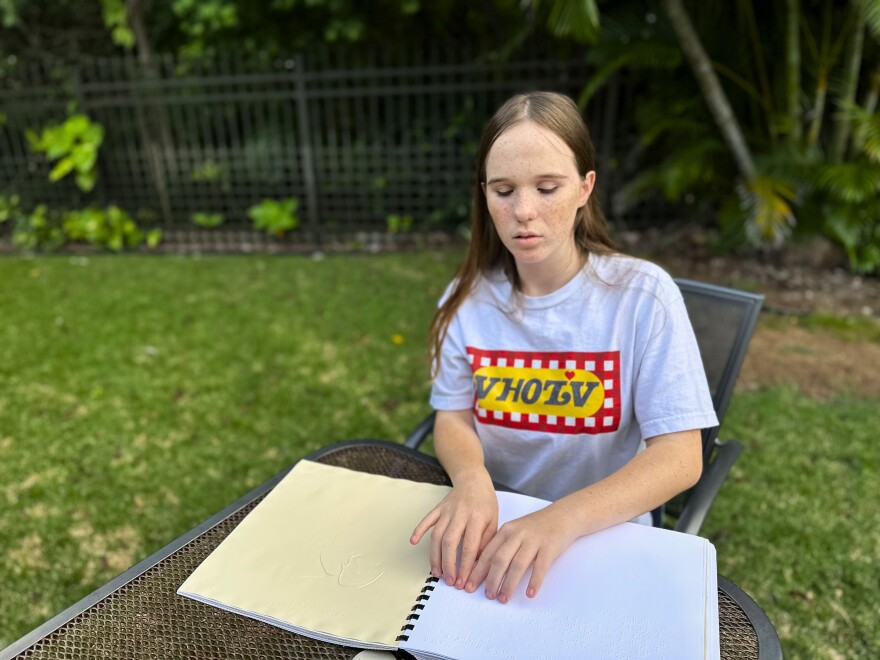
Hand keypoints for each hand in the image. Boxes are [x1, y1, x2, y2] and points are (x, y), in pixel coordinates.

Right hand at [410, 474, 497, 589]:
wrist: (473, 481)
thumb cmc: (486, 504)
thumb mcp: (494, 521)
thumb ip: (486, 542)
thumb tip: (477, 565)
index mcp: (477, 518)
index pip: (470, 546)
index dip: (465, 566)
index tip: (463, 582)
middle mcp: (460, 514)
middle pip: (450, 542)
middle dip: (448, 564)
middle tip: (449, 581)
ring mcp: (447, 510)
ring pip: (437, 535)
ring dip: (435, 556)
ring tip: (436, 573)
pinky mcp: (438, 508)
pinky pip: (426, 520)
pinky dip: (418, 530)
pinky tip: (413, 541)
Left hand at [464, 504, 577, 603]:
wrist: (563, 515)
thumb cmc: (537, 527)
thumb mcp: (515, 530)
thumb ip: (502, 545)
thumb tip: (484, 569)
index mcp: (506, 530)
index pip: (487, 553)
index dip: (477, 571)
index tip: (469, 585)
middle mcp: (518, 534)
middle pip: (500, 559)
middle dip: (491, 580)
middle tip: (487, 596)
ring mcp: (534, 540)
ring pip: (517, 565)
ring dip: (509, 584)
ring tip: (503, 598)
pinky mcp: (549, 547)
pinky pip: (540, 567)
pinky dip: (534, 581)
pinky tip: (529, 593)